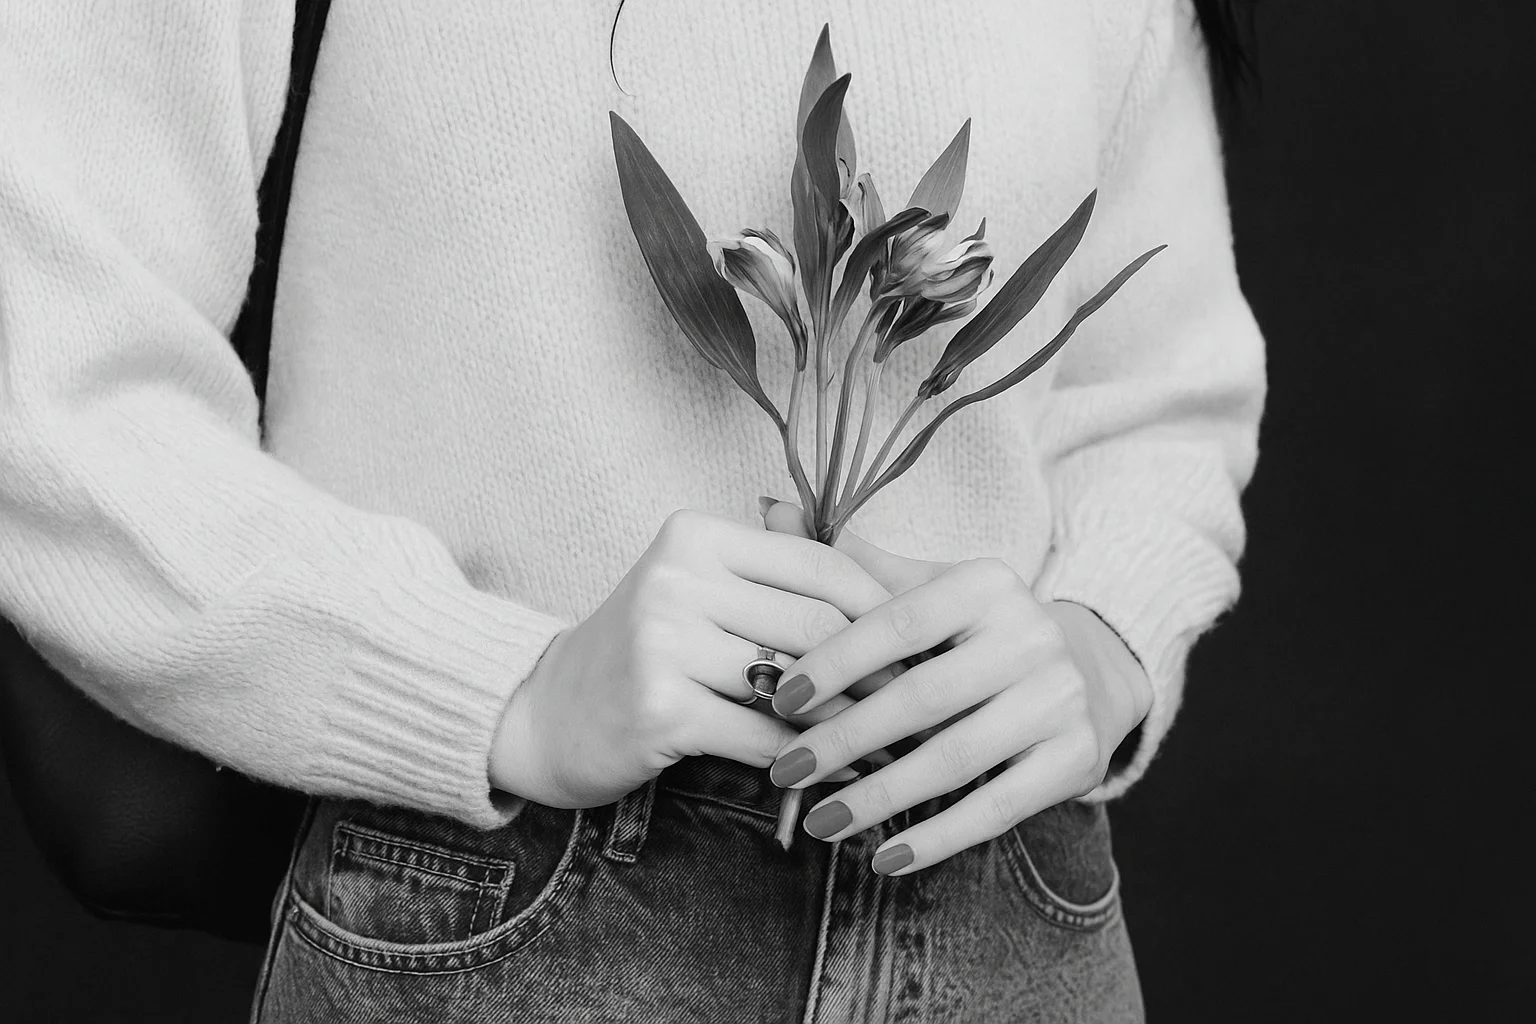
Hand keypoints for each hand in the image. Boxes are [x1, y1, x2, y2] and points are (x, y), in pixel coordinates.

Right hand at [488, 509, 893, 808]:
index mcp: (696, 534)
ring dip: (851, 721)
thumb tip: (899, 591)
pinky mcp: (659, 709)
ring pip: (799, 684)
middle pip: (819, 623)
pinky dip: (809, 762)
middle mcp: (677, 578)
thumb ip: (781, 581)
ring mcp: (663, 643)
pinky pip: (765, 739)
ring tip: (889, 741)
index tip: (919, 642)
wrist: (549, 714)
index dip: (881, 605)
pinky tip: (838, 774)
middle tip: (916, 701)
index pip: (820, 562)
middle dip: (877, 668)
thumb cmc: (649, 650)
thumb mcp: (704, 591)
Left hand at [760, 501, 1149, 873]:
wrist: (1090, 672)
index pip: (896, 624)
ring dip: (878, 797)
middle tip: (784, 770)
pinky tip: (885, 858)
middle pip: (920, 697)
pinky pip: (995, 807)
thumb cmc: (978, 633)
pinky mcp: (1076, 759)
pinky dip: (937, 837)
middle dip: (843, 739)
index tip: (781, 700)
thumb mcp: (929, 590)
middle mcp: (1031, 635)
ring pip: (953, 759)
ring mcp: (1059, 698)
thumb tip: (769, 510)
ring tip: (819, 821)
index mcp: (986, 584)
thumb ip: (854, 564)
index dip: (834, 663)